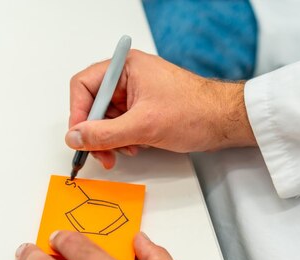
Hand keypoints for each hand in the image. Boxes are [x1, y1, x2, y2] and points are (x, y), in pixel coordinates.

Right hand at [67, 49, 255, 168]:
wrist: (225, 121)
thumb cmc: (195, 111)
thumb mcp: (142, 126)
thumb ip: (103, 134)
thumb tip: (75, 137)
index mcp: (125, 67)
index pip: (84, 86)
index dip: (78, 113)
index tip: (80, 137)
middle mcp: (128, 77)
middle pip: (94, 105)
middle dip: (96, 132)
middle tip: (101, 153)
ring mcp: (136, 93)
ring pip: (106, 119)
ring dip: (111, 139)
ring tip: (126, 149)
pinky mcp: (144, 108)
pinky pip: (121, 125)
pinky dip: (123, 139)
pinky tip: (136, 146)